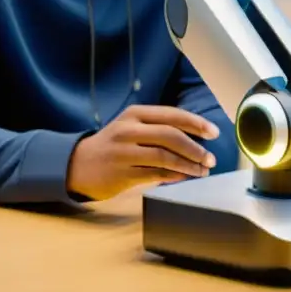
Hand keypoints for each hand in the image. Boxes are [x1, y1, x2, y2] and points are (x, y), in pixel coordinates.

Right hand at [66, 105, 221, 200]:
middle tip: (210, 158)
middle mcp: (128, 130)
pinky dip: (173, 176)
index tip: (214, 132)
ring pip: (164, 157)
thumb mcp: (131, 127)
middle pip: (170, 136)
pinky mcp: (121, 174)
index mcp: (134, 114)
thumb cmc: (113, 144)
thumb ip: (159, 128)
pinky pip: (154, 174)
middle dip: (195, 148)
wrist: (76, 164)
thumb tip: (196, 138)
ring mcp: (123, 152)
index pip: (172, 115)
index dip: (196, 123)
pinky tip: (184, 177)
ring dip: (188, 165)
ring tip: (202, 171)